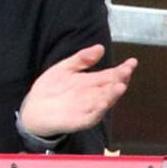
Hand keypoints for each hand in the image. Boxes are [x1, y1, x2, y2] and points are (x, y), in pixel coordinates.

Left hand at [17, 44, 137, 140]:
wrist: (34, 110)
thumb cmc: (51, 89)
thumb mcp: (65, 68)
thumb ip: (82, 59)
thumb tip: (100, 47)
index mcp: (93, 82)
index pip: (112, 75)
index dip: (123, 69)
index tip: (132, 62)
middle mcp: (95, 95)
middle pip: (112, 87)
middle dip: (120, 79)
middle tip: (126, 71)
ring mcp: (90, 108)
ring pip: (105, 101)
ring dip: (113, 95)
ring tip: (120, 86)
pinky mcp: (81, 120)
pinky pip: (92, 116)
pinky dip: (98, 110)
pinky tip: (103, 103)